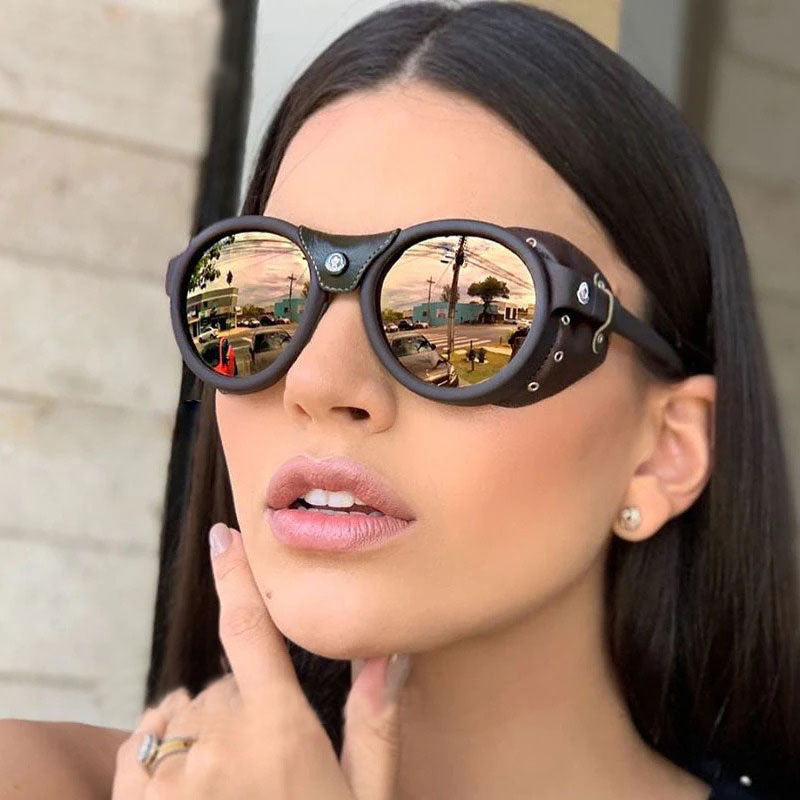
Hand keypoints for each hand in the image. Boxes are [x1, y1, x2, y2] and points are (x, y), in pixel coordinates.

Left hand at [112, 522, 410, 799]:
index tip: (225, 535)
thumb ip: (375, 722)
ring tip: (229, 776)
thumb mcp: (366, 796)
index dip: (237, 577)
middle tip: (268, 760)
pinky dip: (161, 746)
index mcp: (281, 732)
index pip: (252, 633)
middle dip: (241, 704)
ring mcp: (172, 776)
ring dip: (199, 727)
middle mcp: (221, 743)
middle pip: (222, 682)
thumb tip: (386, 653)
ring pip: (180, 710)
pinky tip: (188, 781)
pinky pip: (143, 739)